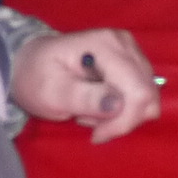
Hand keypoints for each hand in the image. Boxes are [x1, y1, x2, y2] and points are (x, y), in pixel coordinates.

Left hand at [9, 30, 160, 143]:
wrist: (30, 62)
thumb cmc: (36, 77)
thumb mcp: (52, 93)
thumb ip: (85, 98)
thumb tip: (118, 105)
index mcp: (106, 46)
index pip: (138, 91)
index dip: (124, 121)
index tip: (96, 134)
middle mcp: (124, 43)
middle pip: (148, 94)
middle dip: (122, 119)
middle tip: (92, 124)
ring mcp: (129, 49)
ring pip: (148, 95)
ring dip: (122, 113)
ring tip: (91, 112)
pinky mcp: (131, 59)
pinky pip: (141, 92)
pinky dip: (123, 107)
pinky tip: (99, 104)